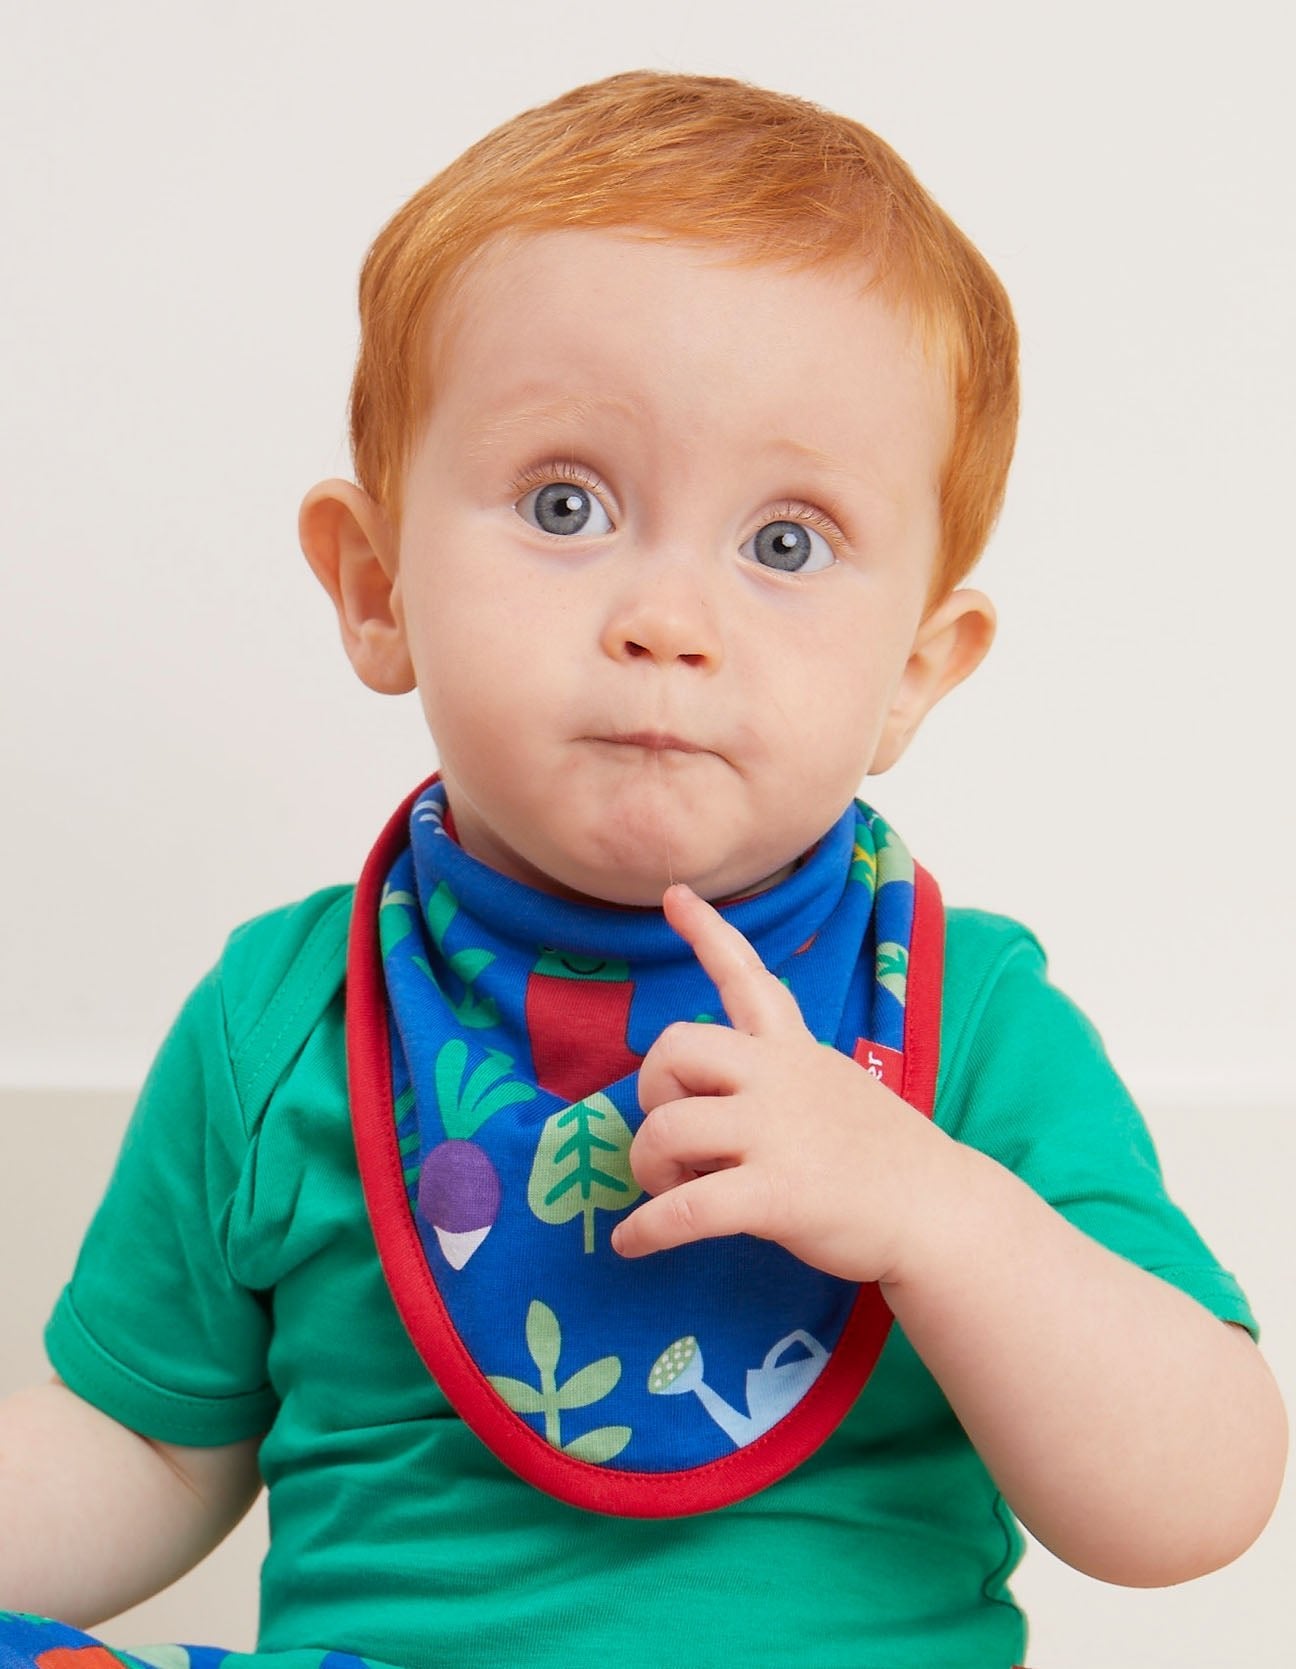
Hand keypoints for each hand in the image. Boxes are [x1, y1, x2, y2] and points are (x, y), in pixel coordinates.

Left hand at [611, 883, 953, 1281]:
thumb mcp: (832, 1085)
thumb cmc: (882, 1156)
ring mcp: (776, 1134)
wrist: (941, 1210)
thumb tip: (712, 1098)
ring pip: (665, 1128)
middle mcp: (779, 1078)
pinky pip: (683, 1210)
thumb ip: (776, 1079)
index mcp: (793, 1050)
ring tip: (673, 1191)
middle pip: (672, 1049)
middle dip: (652, 1092)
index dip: (707, 934)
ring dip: (649, 1167)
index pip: (748, 977)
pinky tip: (632, 1244)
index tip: (674, 895)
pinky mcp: (776, 1195)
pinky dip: (646, 1229)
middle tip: (674, 1137)